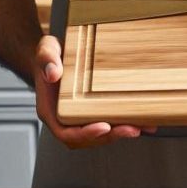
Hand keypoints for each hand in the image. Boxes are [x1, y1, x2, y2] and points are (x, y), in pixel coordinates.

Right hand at [33, 34, 156, 148]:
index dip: (85, 134)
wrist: (54, 55)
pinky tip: (140, 120)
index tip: (104, 127)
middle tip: (131, 128)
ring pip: (99, 133)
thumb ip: (47, 59)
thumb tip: (53, 73)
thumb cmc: (49, 55)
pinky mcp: (91, 110)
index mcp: (51, 110)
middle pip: (87, 137)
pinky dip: (122, 123)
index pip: (66, 131)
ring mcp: (79, 116)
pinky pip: (106, 121)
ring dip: (120, 133)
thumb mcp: (45, 50)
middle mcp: (65, 118)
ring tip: (141, 126)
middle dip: (110, 136)